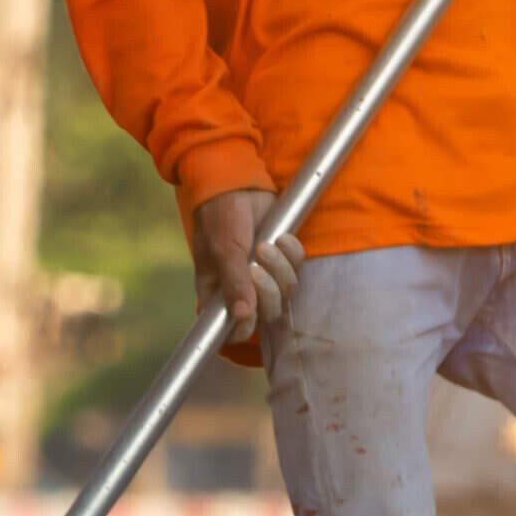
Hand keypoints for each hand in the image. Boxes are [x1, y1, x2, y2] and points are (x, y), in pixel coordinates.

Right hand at [190, 190, 306, 344]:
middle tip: (257, 265)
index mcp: (217, 296)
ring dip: (281, 268)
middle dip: (268, 290)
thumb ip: (233, 284)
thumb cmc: (220, 217)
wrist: (238, 184)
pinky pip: (297, 269)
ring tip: (267, 244)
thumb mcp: (224, 250)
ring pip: (285, 292)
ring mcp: (264, 277)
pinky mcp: (282, 260)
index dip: (245, 327)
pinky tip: (281, 236)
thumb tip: (242, 316)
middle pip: (267, 314)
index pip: (233, 331)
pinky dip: (293, 254)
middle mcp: (241, 292)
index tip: (249, 309)